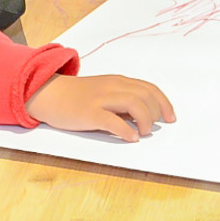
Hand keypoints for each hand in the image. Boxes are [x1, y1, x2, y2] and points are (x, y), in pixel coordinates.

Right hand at [26, 72, 174, 140]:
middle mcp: (112, 87)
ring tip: (144, 132)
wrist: (48, 93)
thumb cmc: (77, 96)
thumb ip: (122, 101)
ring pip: (134, 104)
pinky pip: (113, 121)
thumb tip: (143, 116)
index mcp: (118, 82)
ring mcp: (100, 99)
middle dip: (156, 112)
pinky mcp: (89, 113)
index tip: (171, 117)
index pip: (149, 88)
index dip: (164, 103)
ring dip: (145, 120)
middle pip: (145, 95)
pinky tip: (131, 138)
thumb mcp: (104, 92)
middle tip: (153, 128)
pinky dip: (126, 130)